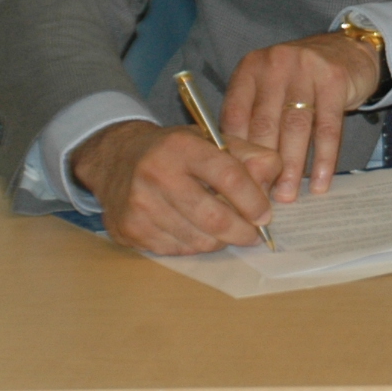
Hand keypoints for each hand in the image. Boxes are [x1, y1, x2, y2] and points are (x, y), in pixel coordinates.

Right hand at [71, 121, 280, 254]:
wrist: (117, 160)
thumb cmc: (176, 152)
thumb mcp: (212, 140)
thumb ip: (248, 155)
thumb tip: (274, 174)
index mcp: (182, 146)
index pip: (228, 176)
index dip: (253, 200)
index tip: (265, 215)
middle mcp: (156, 174)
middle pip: (213, 217)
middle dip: (242, 231)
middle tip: (253, 234)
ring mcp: (139, 204)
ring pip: (197, 239)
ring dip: (220, 240)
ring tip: (225, 231)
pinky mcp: (129, 229)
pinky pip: (177, 250)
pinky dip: (194, 245)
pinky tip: (196, 231)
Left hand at [221, 32, 384, 200]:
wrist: (350, 50)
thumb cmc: (303, 79)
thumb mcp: (271, 87)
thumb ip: (253, 117)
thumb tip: (240, 170)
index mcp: (250, 69)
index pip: (235, 115)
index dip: (235, 154)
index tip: (237, 185)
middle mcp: (274, 65)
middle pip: (264, 124)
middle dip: (262, 166)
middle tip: (260, 198)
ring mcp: (305, 69)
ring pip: (295, 128)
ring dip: (292, 167)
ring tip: (288, 195)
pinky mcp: (334, 79)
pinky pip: (327, 127)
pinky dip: (324, 158)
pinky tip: (322, 181)